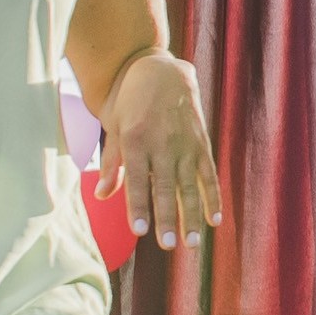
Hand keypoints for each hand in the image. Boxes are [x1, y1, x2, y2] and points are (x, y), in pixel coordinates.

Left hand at [96, 51, 224, 252]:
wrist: (161, 69)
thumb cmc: (129, 100)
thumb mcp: (113, 127)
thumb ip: (110, 163)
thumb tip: (101, 196)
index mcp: (136, 141)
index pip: (136, 181)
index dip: (139, 207)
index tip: (140, 231)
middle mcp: (162, 144)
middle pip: (165, 188)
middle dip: (167, 218)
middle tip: (167, 245)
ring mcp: (185, 144)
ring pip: (189, 186)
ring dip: (191, 216)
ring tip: (193, 242)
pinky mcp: (201, 143)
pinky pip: (208, 174)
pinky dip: (212, 196)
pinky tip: (215, 219)